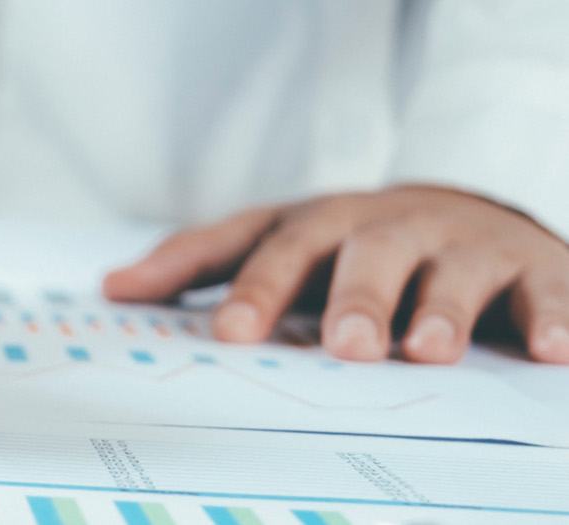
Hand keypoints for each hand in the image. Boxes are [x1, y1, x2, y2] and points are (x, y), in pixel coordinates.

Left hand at [105, 185, 568, 363]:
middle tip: (342, 346)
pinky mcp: (534, 267)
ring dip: (440, 309)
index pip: (277, 246)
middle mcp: (390, 227)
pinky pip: (546, 290)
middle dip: (355, 298)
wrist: (472, 211)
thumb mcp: (279, 243)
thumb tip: (111, 289)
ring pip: (453, 270)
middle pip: (367, 254)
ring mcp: (463, 245)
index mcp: (321, 223)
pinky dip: (553, 318)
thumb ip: (200, 264)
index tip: (226, 332)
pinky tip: (553, 352)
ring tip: (425, 350)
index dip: (251, 286)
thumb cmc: (353, 244)